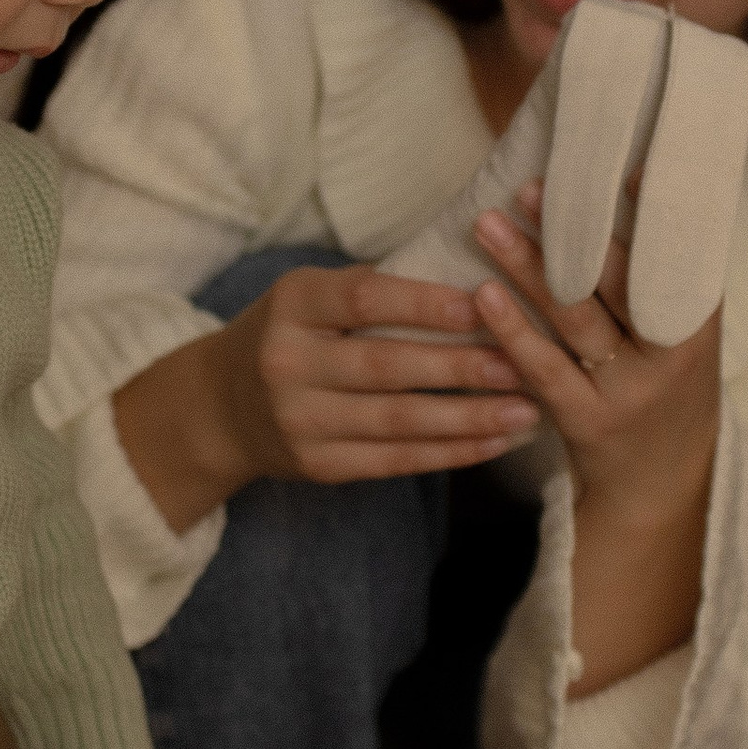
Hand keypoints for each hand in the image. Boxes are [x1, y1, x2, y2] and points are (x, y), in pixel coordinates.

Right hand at [117, 266, 542, 526]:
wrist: (221, 407)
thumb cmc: (290, 334)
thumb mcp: (310, 294)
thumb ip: (372, 289)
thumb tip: (473, 283)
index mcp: (292, 304)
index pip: (364, 299)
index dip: (425, 304)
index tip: (484, 305)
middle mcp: (288, 363)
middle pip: (387, 366)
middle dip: (462, 368)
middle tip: (523, 364)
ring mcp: (301, 421)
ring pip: (398, 421)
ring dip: (469, 417)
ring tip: (526, 409)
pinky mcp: (318, 465)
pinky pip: (394, 461)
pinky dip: (449, 453)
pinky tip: (493, 443)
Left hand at [464, 185, 720, 522]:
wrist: (663, 484)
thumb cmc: (665, 386)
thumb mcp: (681, 331)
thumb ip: (660, 273)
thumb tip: (627, 184)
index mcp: (695, 320)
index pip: (669, 254)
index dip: (643, 209)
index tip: (612, 164)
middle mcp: (668, 353)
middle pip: (615, 279)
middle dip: (570, 229)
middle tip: (526, 187)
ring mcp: (628, 390)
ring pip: (574, 317)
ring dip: (528, 266)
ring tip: (487, 224)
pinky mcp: (589, 422)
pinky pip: (545, 369)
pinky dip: (513, 330)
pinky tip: (483, 296)